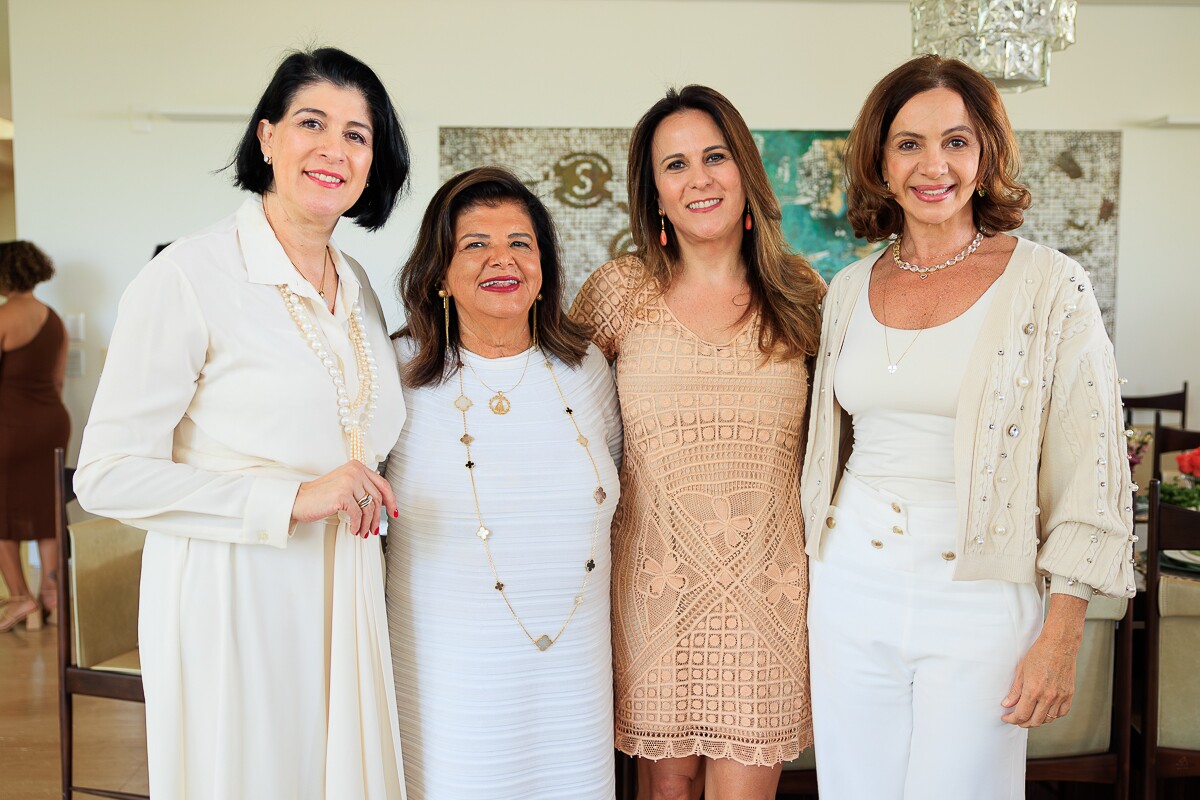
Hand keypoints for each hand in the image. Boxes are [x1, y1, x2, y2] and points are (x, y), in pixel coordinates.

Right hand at [291, 461, 398, 538]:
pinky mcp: (342, 495)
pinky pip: (358, 515)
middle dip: (377, 517)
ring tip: (363, 532)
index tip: (393, 512)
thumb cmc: (321, 496)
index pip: (382, 484)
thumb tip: (384, 503)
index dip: (391, 500)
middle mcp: (354, 471)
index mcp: (357, 467)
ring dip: (367, 524)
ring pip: (369, 508)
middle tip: (374, 529)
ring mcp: (348, 482)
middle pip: (377, 497)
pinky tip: (353, 530)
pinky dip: (357, 525)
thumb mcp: (345, 486)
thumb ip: (363, 489)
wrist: (299, 500)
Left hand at [1001, 593, 1087, 726]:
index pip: (1021, 714)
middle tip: (1016, 719)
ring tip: (1029, 716)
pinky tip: (1045, 712)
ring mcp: (1060, 697)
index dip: (1012, 719)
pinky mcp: (1069, 694)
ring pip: (1048, 719)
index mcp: (1033, 691)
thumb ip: (1015, 691)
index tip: (1006, 717)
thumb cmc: (1039, 654)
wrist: (1059, 644)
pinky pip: (1061, 713)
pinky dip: (1052, 716)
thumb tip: (1007, 705)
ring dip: (1037, 721)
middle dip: (1022, 723)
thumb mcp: (1021, 670)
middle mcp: (1048, 697)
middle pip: (1035, 721)